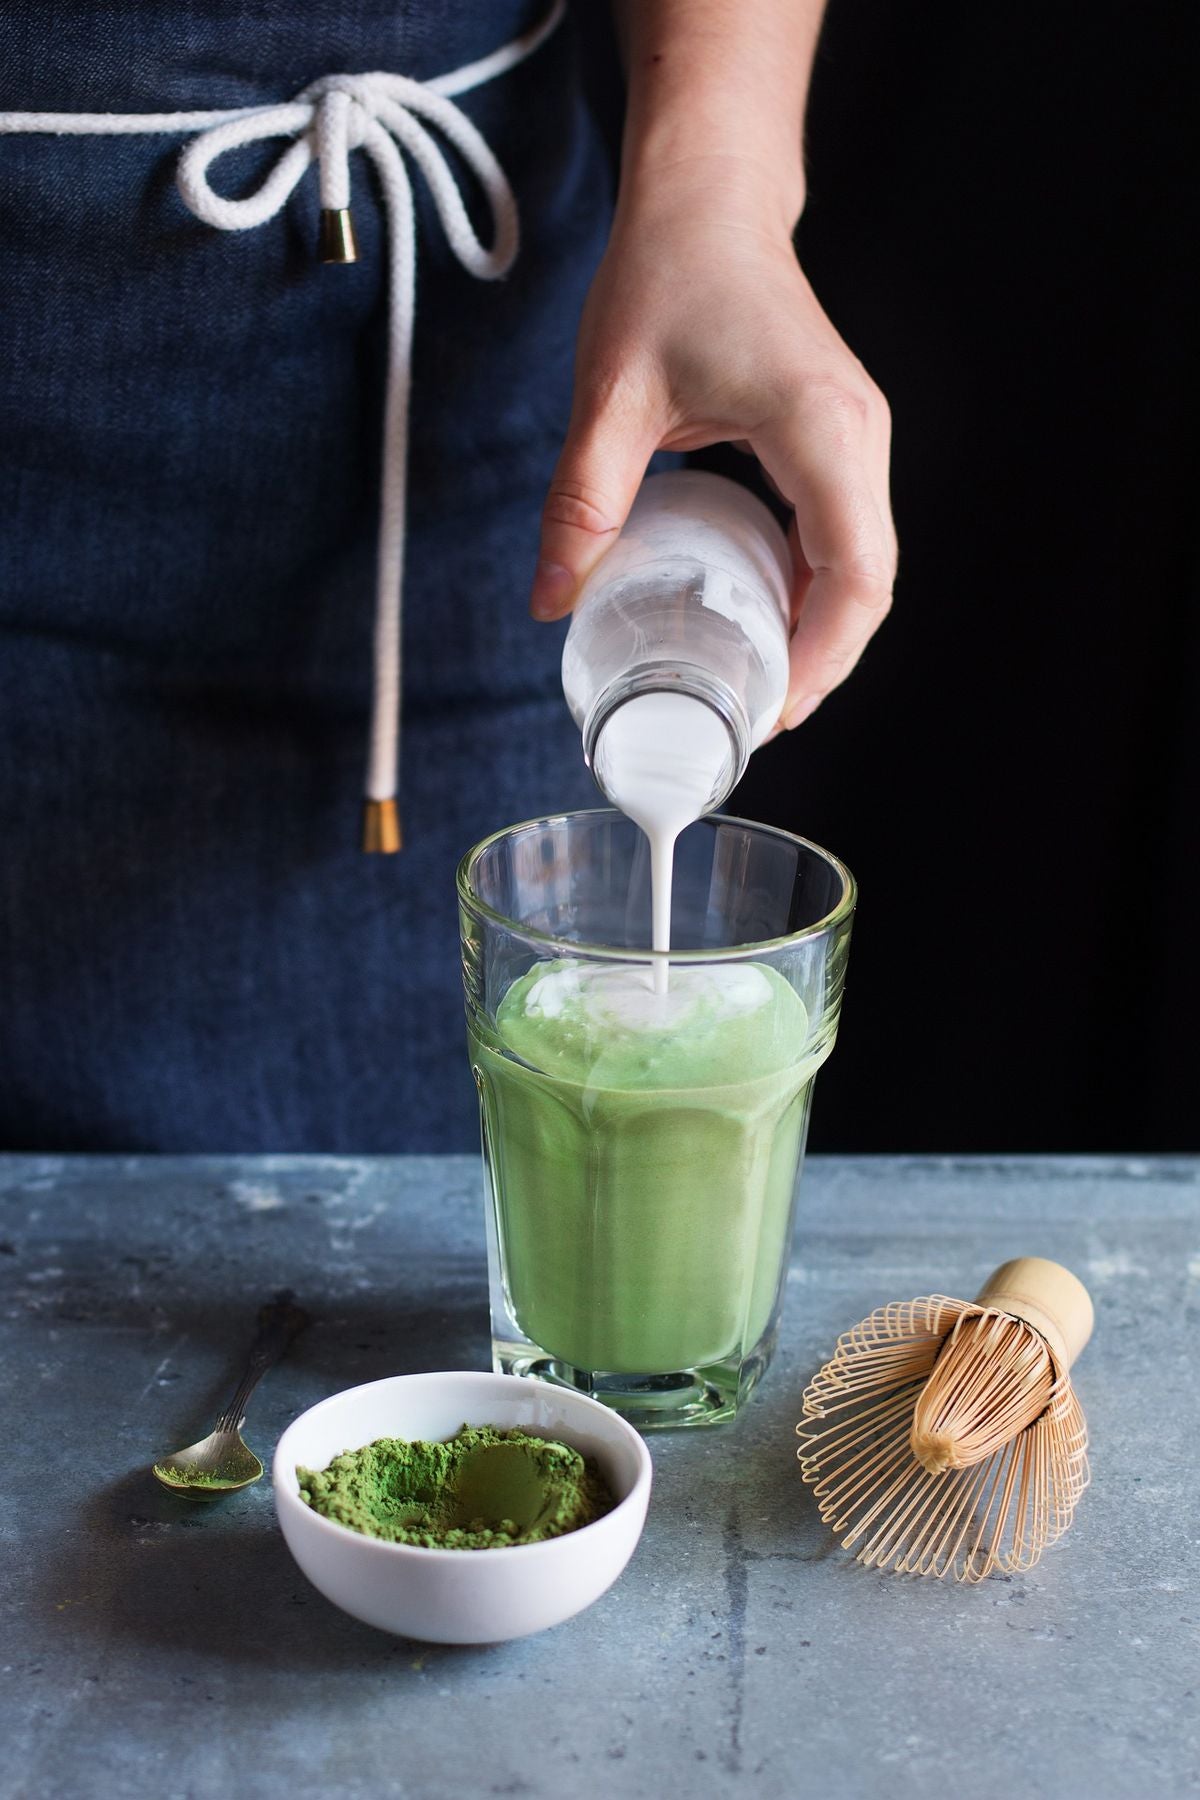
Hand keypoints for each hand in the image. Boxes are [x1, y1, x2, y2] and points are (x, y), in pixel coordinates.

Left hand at [531, 168, 895, 730]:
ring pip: (863, 564)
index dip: (824, 658)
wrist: (708, 197)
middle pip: (872, 583)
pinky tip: (761, 622)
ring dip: (820, 632)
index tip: (771, 710)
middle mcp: (860, 436)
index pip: (857, 574)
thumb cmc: (668, 272)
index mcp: (821, 427)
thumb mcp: (609, 394)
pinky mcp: (838, 438)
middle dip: (823, 662)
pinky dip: (810, 590)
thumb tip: (549, 599)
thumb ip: (581, 500)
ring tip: (756, 685)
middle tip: (756, 717)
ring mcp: (857, 437)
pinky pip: (843, 536)